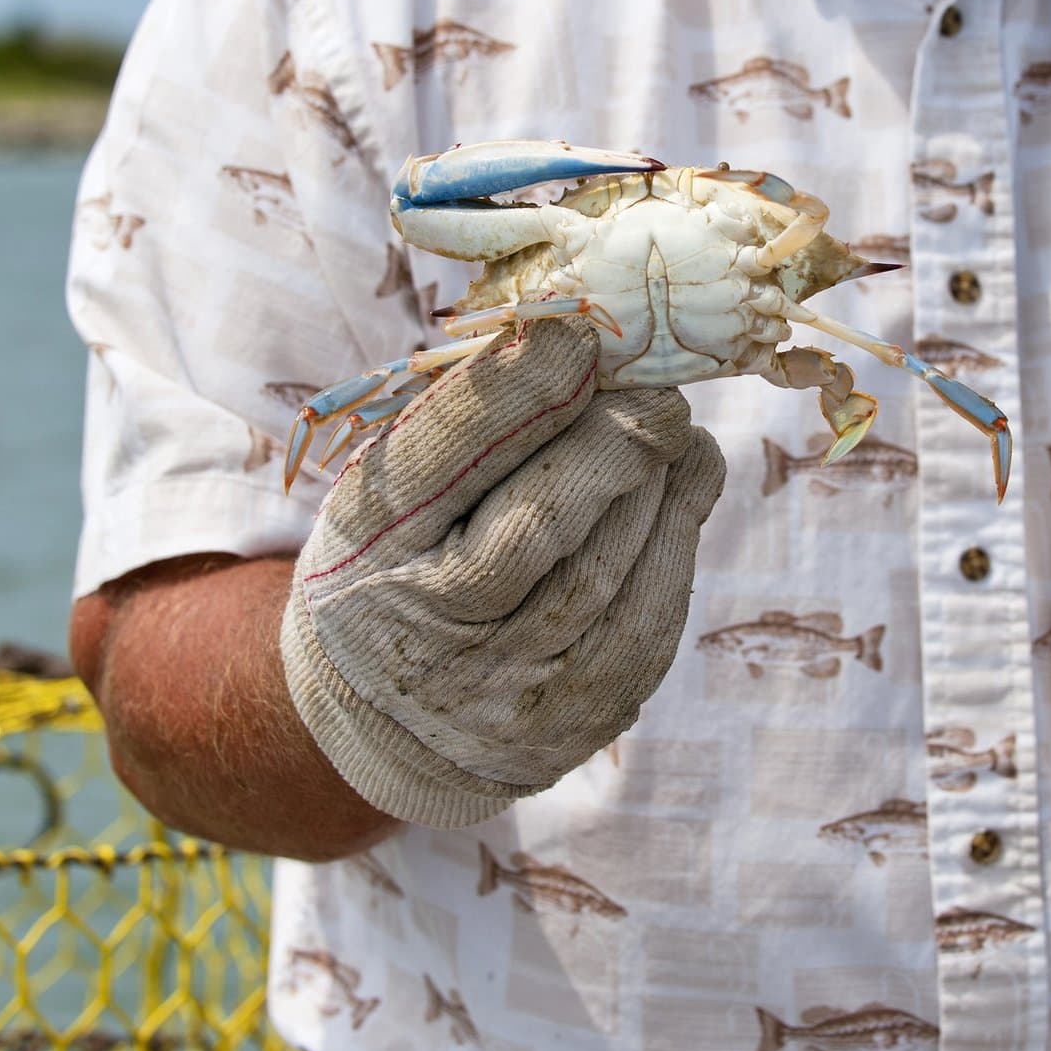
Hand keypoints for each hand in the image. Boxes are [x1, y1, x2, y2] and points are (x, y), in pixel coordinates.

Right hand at [279, 316, 725, 827]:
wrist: (398, 717)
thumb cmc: (404, 555)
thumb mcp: (394, 482)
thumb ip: (468, 416)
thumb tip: (574, 334)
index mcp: (367, 544)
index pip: (445, 463)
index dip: (521, 395)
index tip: (582, 335)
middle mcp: (430, 626)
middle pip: (541, 523)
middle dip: (614, 441)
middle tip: (659, 386)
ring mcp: (509, 684)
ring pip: (610, 566)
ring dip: (658, 481)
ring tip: (670, 426)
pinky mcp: (582, 715)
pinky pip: (652, 614)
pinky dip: (679, 533)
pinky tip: (683, 481)